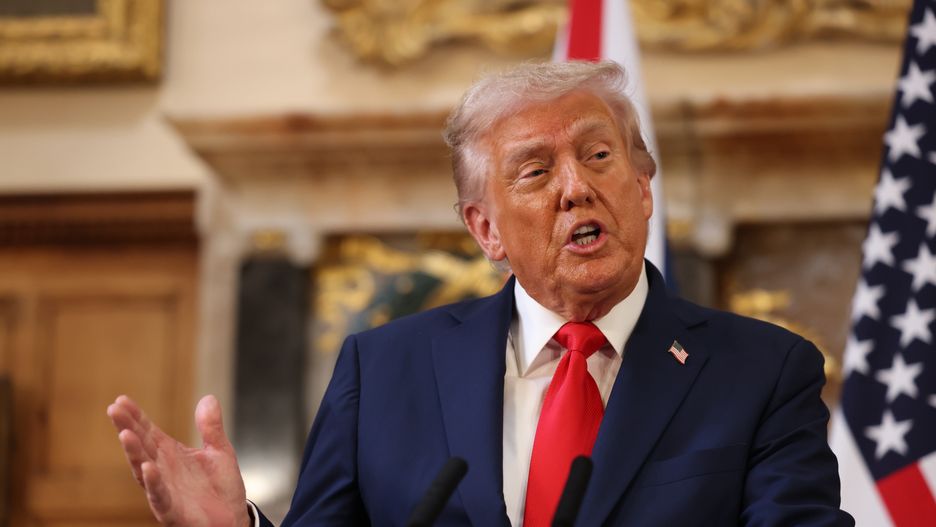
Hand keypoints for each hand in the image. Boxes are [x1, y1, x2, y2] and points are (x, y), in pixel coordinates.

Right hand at [107, 394, 250, 526]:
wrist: (232, 520)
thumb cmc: (221, 488)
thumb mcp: (220, 451)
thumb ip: (211, 427)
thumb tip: (208, 397)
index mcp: (171, 454)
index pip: (149, 431)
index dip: (136, 416)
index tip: (121, 399)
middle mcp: (162, 470)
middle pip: (141, 446)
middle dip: (127, 428)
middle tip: (114, 409)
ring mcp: (164, 490)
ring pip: (143, 470)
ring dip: (134, 453)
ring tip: (125, 434)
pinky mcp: (171, 510)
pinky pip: (159, 495)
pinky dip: (153, 482)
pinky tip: (147, 468)